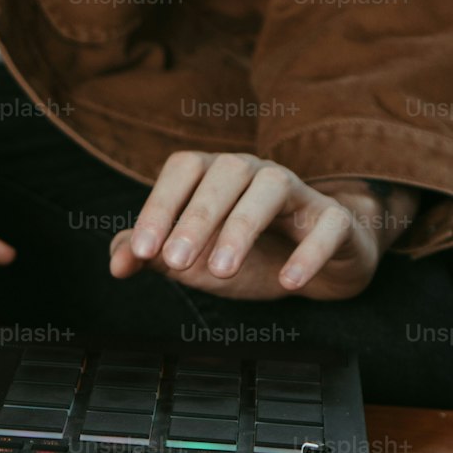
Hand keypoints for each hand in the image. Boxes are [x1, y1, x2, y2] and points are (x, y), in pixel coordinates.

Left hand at [108, 151, 417, 300]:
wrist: (320, 264)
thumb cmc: (251, 253)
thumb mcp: (196, 256)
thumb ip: (152, 254)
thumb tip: (118, 263)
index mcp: (216, 174)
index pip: (183, 170)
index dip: (160, 206)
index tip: (143, 251)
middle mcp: (256, 172)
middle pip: (225, 174)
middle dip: (196, 218)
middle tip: (175, 263)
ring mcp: (299, 192)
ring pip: (273, 188)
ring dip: (243, 227)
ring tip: (222, 271)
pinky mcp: (335, 220)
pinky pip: (327, 225)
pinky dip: (308, 252)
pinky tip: (287, 282)